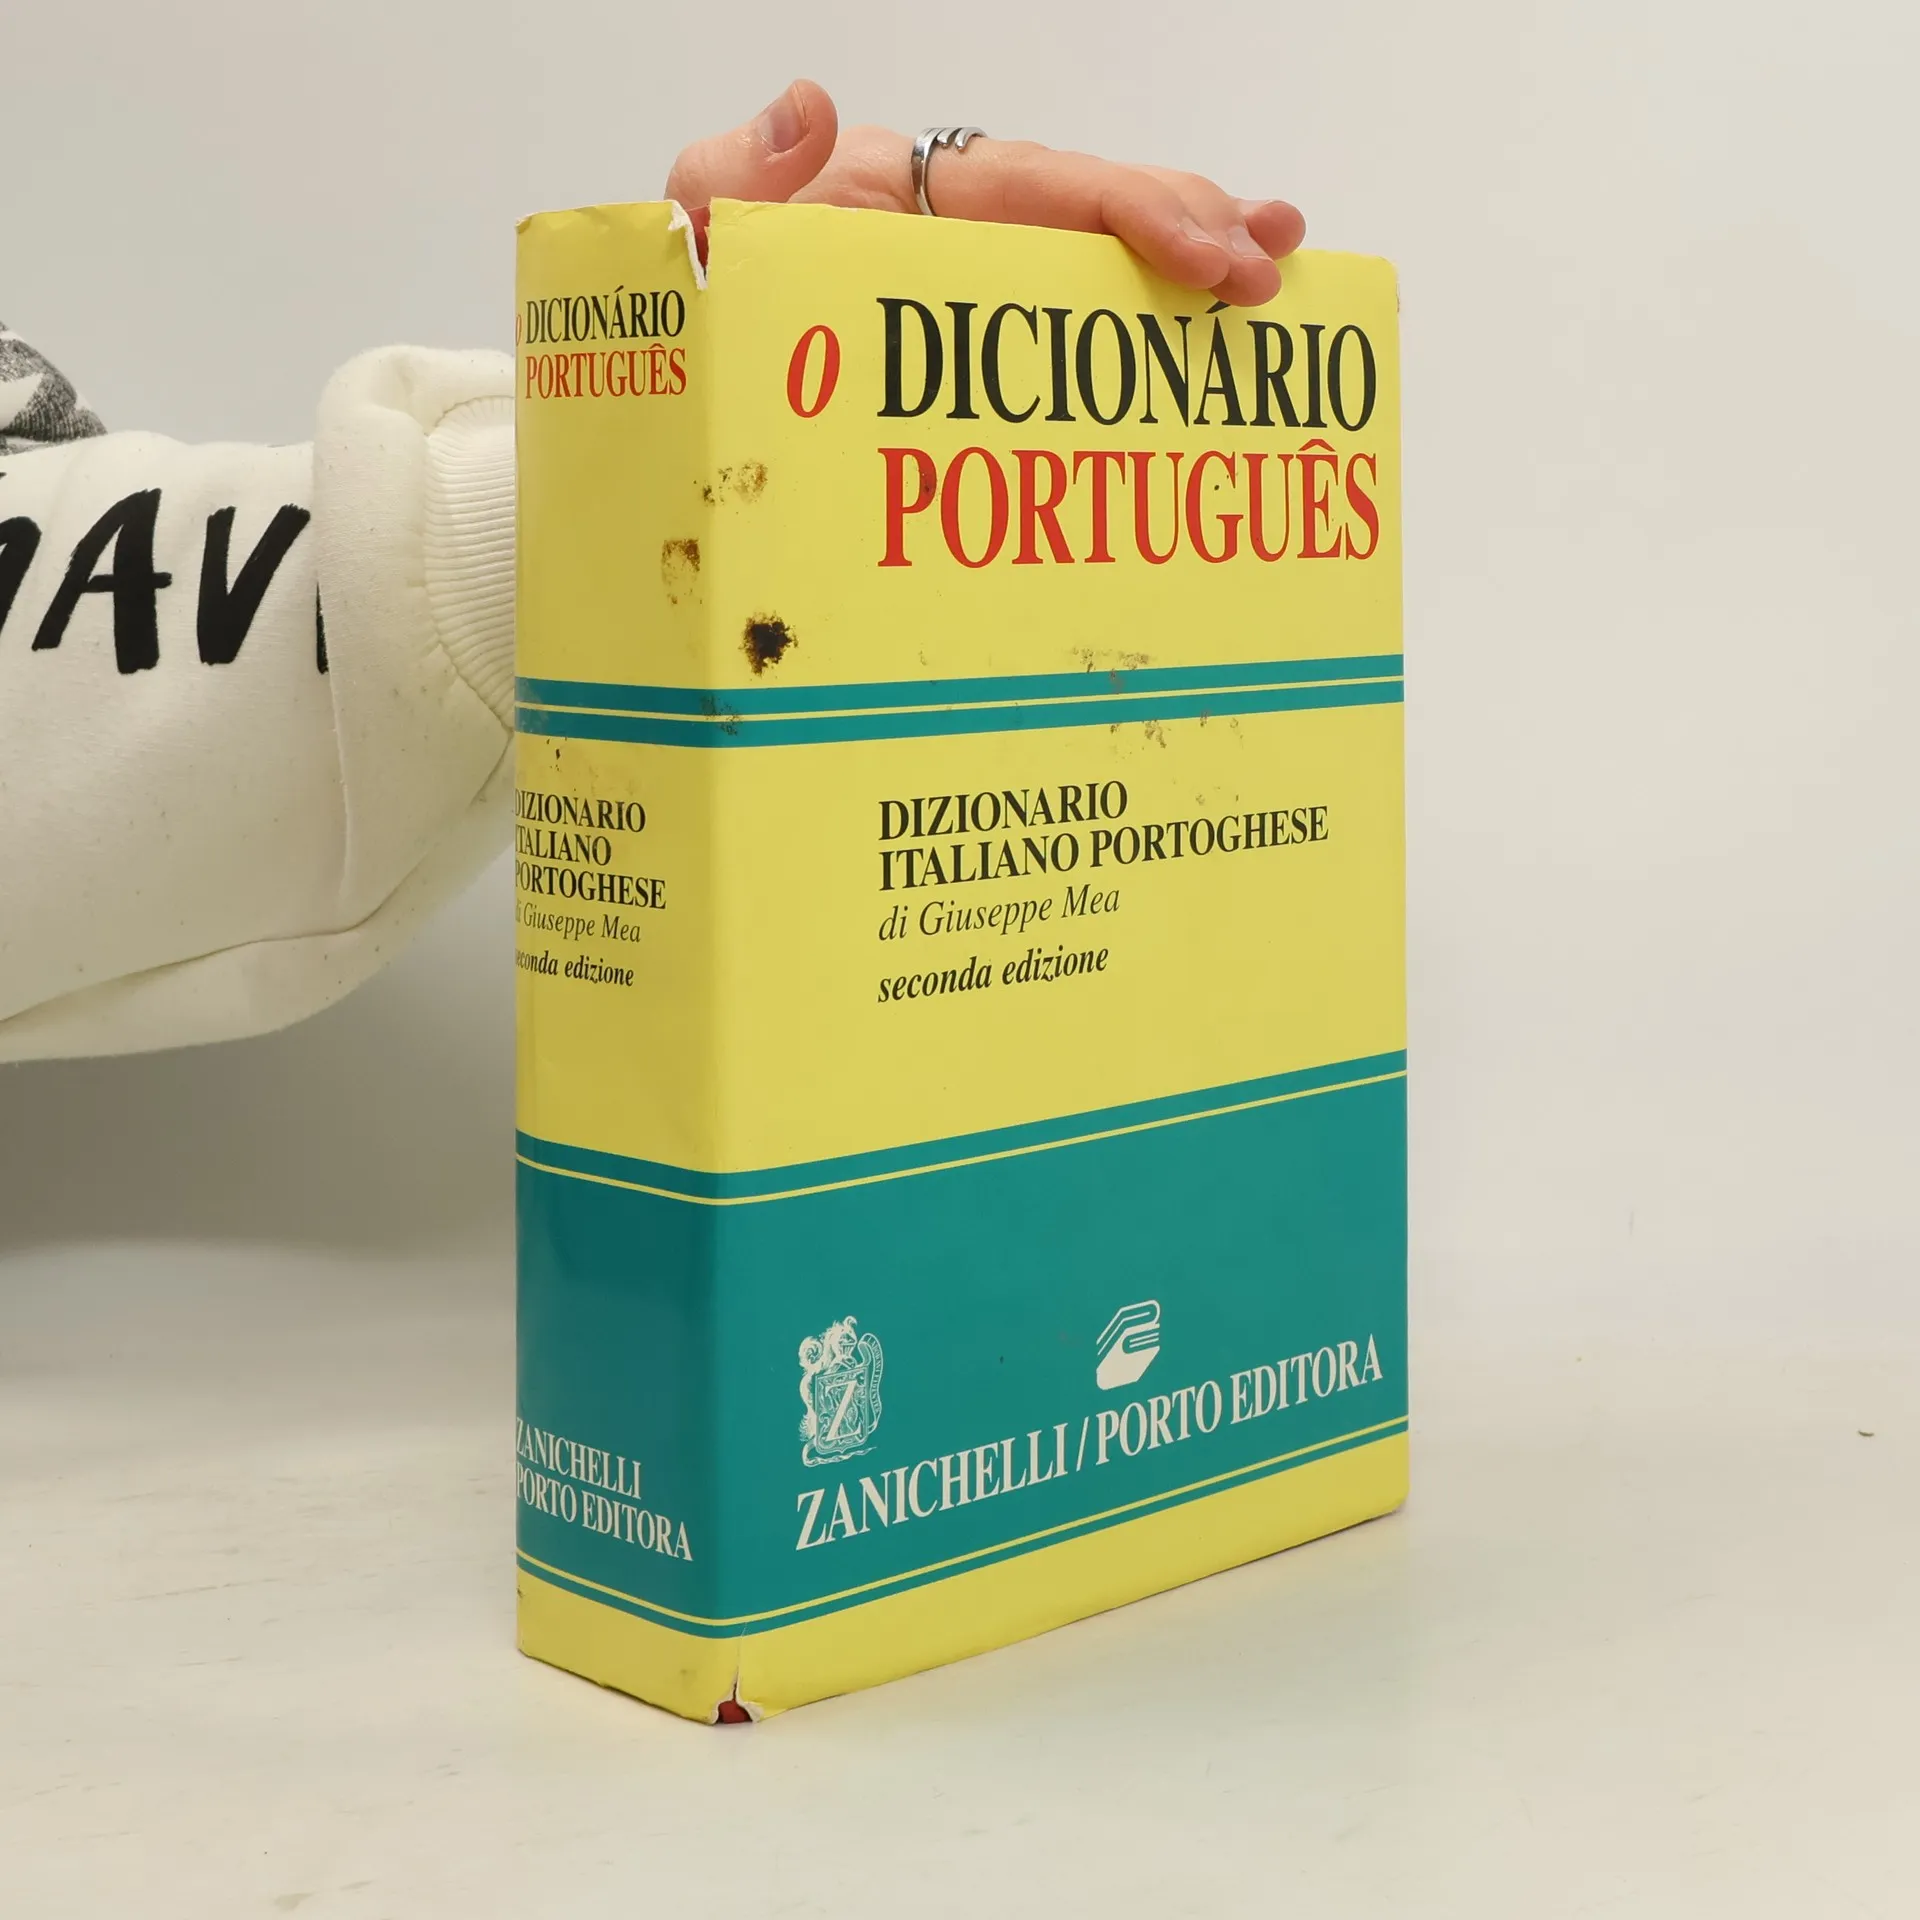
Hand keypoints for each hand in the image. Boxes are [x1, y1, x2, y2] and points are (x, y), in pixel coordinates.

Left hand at [664, 80, 1303, 306]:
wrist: (695, 346)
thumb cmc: (706, 279)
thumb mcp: (703, 215)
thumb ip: (740, 167)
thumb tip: (810, 106)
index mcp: (911, 188)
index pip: (1043, 188)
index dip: (1131, 213)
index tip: (1201, 255)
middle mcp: (961, 219)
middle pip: (1098, 212)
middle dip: (1192, 232)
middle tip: (1263, 275)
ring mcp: (982, 273)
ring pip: (1106, 255)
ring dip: (1197, 256)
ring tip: (1276, 270)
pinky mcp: (988, 324)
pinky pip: (1081, 312)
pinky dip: (1149, 310)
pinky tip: (1215, 321)